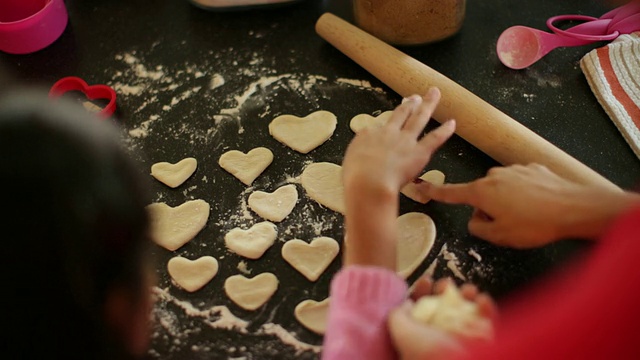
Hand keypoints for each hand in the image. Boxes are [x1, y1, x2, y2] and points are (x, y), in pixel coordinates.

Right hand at [341, 88, 455, 268]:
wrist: (369, 184)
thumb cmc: (355, 182)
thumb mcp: (348, 167)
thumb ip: (356, 161)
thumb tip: (359, 162)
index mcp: (367, 137)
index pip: (375, 130)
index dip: (381, 129)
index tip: (384, 128)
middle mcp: (386, 133)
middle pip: (399, 115)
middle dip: (408, 105)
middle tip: (414, 97)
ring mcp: (404, 141)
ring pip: (418, 119)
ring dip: (427, 106)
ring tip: (434, 94)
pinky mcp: (419, 152)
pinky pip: (434, 139)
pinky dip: (444, 131)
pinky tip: (452, 123)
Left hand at [389, 277, 496, 359]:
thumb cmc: (426, 353)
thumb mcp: (402, 331)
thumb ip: (398, 315)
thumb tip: (406, 303)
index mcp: (422, 336)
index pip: (421, 310)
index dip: (423, 292)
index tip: (427, 280)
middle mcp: (442, 338)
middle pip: (445, 307)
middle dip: (446, 290)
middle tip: (447, 283)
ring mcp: (463, 340)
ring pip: (468, 312)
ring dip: (468, 296)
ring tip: (469, 289)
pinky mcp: (483, 344)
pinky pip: (489, 323)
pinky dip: (488, 310)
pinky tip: (483, 300)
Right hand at [417, 163, 639, 246]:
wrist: (574, 208)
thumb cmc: (534, 224)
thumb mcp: (500, 236)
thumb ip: (480, 229)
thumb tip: (476, 220)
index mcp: (481, 192)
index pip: (451, 192)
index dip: (434, 192)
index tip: (419, 186)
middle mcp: (493, 175)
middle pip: (480, 195)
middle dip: (487, 209)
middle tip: (509, 226)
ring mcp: (514, 169)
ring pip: (501, 189)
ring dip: (508, 202)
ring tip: (529, 216)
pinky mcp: (533, 168)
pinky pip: (520, 183)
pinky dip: (525, 195)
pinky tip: (541, 205)